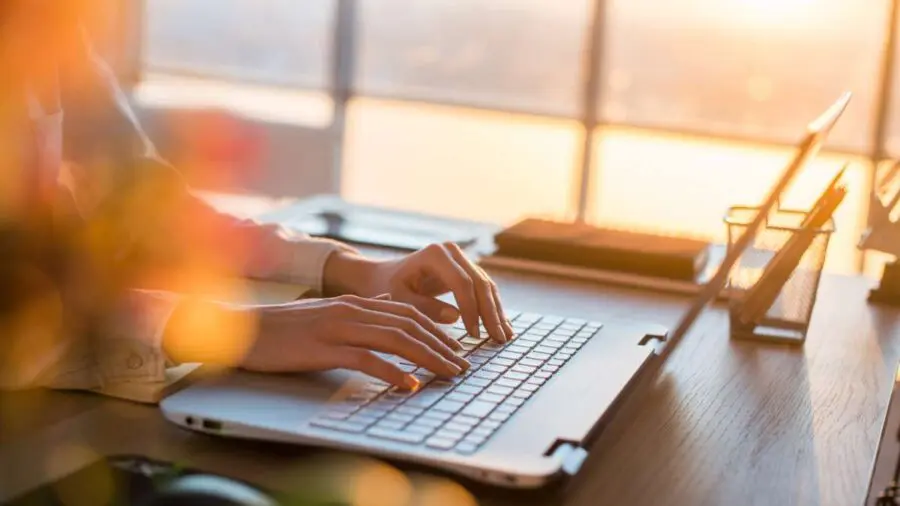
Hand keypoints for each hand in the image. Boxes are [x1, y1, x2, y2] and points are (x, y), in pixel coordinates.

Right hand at [166, 295, 470, 388]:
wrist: (245, 330)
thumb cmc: (285, 328)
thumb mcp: (327, 314)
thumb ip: (359, 313)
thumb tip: (387, 312)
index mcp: (355, 302)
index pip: (407, 313)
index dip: (436, 330)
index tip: (456, 349)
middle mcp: (352, 309)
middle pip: (409, 325)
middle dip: (441, 345)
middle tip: (463, 365)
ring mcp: (338, 326)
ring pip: (396, 339)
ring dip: (428, 357)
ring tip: (449, 374)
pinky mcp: (324, 347)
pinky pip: (366, 358)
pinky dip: (391, 372)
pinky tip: (409, 385)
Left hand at [324, 243, 514, 342]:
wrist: (381, 277)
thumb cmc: (385, 288)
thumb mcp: (399, 300)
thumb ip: (425, 307)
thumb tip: (457, 317)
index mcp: (435, 254)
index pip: (462, 283)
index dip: (471, 309)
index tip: (474, 335)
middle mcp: (452, 252)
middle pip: (479, 283)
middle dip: (491, 313)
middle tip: (499, 339)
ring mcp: (461, 258)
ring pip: (486, 286)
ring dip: (497, 312)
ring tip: (504, 337)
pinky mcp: (464, 270)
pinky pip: (483, 290)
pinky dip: (492, 309)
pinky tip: (501, 327)